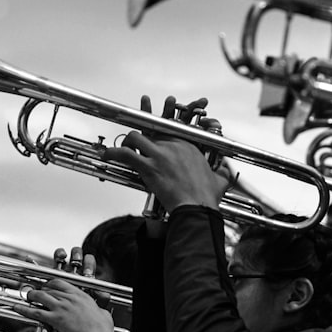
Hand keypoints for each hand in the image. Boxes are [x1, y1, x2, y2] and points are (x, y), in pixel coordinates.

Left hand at [12, 277, 115, 331]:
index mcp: (79, 294)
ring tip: (27, 296)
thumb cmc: (101, 327)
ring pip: (40, 296)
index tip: (47, 285)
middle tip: (36, 292)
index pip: (59, 282)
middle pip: (48, 288)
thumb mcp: (102, 312)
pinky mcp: (54, 319)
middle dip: (40, 289)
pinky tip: (18, 307)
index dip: (50, 282)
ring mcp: (60, 307)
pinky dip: (24, 309)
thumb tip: (101, 311)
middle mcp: (68, 298)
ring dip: (31, 295)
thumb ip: (98, 308)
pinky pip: (35, 312)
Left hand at [102, 95, 230, 212]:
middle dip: (139, 130)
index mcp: (187, 145)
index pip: (167, 127)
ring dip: (125, 142)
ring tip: (119, 147)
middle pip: (150, 128)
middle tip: (132, 135)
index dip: (157, 125)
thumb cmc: (207, 196)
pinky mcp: (149, 167)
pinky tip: (106, 154)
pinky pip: (126, 154)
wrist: (197, 206)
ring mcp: (160, 155)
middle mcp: (173, 145)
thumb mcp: (219, 180)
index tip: (151, 129)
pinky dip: (113, 153)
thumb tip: (226, 175)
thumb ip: (221, 174)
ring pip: (136, 137)